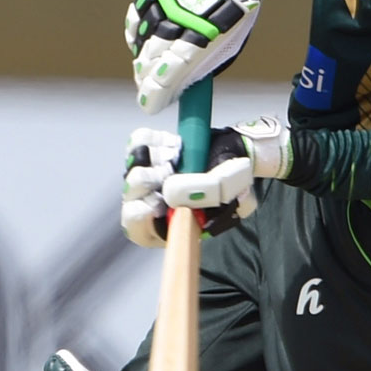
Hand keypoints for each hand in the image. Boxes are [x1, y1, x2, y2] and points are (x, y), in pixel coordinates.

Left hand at [121, 118, 291, 246]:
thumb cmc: (235, 183)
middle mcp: (156, 202)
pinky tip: (175, 146)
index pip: (138, 229)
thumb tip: (172, 192)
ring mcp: (151, 177)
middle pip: (131, 194)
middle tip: (172, 170)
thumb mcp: (229, 194)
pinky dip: (155, 140)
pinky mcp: (151, 153)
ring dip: (157, 158)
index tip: (151, 204)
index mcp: (171, 224)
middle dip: (150, 180)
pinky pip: (138, 143)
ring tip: (179, 157)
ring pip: (133, 166)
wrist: (239, 156)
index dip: (138, 217)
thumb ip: (203, 196)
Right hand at [125, 0, 265, 115]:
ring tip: (144, 72)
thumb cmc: (234, 9)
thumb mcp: (229, 41)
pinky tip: (139, 46)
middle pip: (152, 59)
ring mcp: (164, 3)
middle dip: (146, 80)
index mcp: (206, 36)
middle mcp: (181, 19)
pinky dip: (135, 36)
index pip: (171, 72)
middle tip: (147, 92)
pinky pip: (136, 18)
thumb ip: (203, 63)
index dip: (155, 93)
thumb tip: (178, 86)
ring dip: (140, 61)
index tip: (148, 106)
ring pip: (142, 41)